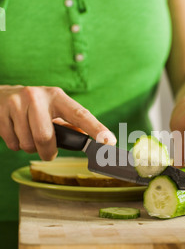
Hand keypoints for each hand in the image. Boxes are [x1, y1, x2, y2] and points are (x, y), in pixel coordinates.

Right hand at [0, 85, 115, 160]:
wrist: (0, 96)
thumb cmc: (34, 107)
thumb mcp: (53, 109)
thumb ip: (70, 124)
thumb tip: (88, 139)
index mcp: (57, 97)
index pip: (80, 115)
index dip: (96, 129)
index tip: (109, 141)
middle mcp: (37, 96)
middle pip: (46, 138)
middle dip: (47, 152)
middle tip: (47, 151)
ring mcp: (17, 103)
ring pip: (28, 144)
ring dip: (30, 147)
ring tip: (28, 134)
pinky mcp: (1, 112)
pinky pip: (12, 143)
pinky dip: (15, 145)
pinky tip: (15, 131)